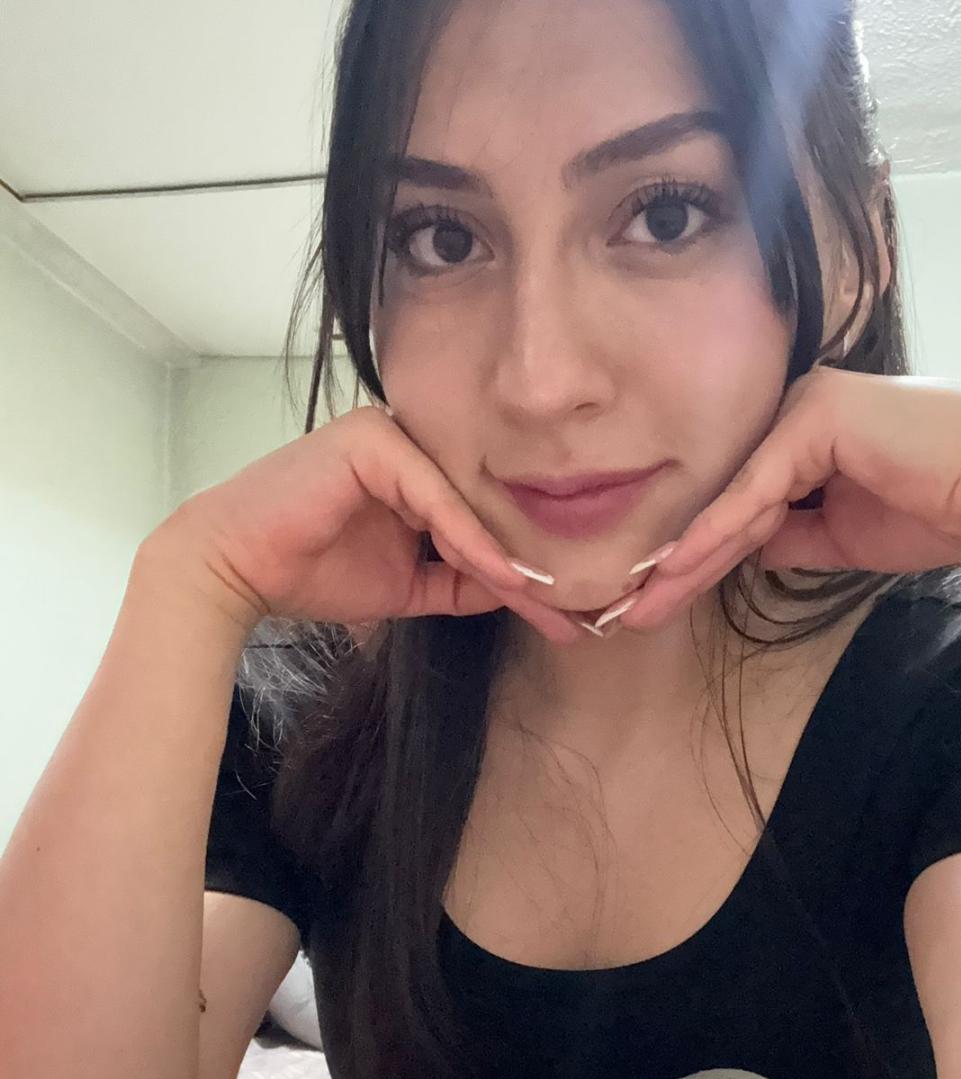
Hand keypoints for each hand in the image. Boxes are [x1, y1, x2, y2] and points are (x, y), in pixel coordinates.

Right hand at [148, 406, 582, 644]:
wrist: (235, 569)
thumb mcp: (407, 585)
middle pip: (489, 502)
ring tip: (553, 603)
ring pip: (471, 499)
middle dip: (533, 563)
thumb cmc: (310, 571)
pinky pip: (438, 496)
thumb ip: (459, 579)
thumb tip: (520, 589)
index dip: (526, 566)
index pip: (486, 514)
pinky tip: (506, 575)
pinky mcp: (372, 440)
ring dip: (512, 555)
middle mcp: (412, 441)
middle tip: (580, 614)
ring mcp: (391, 433)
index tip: (567, 617)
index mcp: (419, 467)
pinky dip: (472, 538)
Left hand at [619, 369, 960, 632]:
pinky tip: (677, 570)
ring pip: (732, 499)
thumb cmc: (942, 505)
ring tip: (641, 604)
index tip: (661, 600)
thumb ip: (792, 537)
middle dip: (678, 563)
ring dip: (685, 558)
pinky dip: (717, 533)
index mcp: (806, 435)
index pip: (740, 506)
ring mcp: (802, 408)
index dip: (701, 558)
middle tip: (631, 610)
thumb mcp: (845, 537)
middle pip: (726, 502)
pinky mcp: (814, 416)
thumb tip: (746, 553)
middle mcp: (796, 413)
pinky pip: (756, 490)